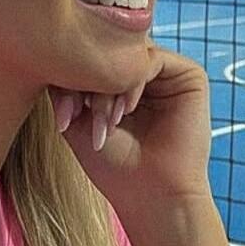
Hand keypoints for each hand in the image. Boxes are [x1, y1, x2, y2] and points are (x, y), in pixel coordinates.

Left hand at [48, 43, 211, 207]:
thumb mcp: (76, 121)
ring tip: (106, 122)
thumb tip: (54, 51)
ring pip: (127, 55)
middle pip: (108, 52)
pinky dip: (133, 81)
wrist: (151, 195)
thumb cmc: (113, 166)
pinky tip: (126, 111)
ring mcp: (167, 73)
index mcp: (121, 82)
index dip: (69, 79)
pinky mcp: (190, 76)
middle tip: (77, 117)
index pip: (91, 60)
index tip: (61, 119)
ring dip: (108, 86)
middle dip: (86, 82)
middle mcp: (144, 75)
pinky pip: (152, 58)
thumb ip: (65, 85)